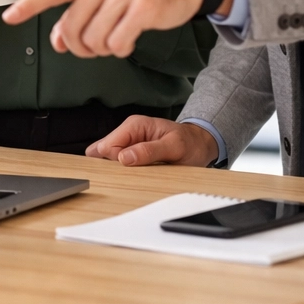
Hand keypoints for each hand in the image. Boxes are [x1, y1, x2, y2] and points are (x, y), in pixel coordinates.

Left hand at [1, 0, 203, 57]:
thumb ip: (76, 14)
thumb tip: (56, 41)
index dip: (28, 6)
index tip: (8, 18)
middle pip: (71, 29)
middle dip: (79, 48)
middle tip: (91, 48)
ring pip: (94, 40)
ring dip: (102, 49)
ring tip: (113, 40)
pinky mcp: (143, 8)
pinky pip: (118, 44)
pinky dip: (120, 49)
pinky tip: (128, 41)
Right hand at [87, 115, 218, 166]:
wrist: (200, 144)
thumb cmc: (189, 143)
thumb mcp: (174, 147)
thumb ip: (149, 151)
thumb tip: (123, 157)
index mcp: (134, 125)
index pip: (108, 145)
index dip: (114, 161)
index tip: (127, 173)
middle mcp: (127, 132)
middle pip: (103, 153)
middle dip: (111, 167)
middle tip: (131, 177)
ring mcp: (128, 143)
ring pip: (108, 160)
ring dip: (118, 172)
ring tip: (134, 177)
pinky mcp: (130, 153)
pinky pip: (118, 164)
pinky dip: (122, 173)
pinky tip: (132, 178)